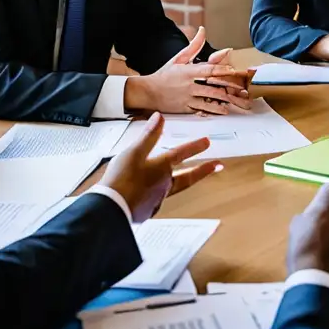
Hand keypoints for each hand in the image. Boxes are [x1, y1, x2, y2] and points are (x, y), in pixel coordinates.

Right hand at [99, 112, 223, 221]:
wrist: (110, 210)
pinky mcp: (147, 210)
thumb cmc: (120, 180)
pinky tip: (158, 196)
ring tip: (189, 179)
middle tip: (218, 166)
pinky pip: (158, 201)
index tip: (207, 142)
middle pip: (188, 176)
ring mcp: (157, 199)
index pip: (181, 154)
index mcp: (160, 168)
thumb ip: (148, 136)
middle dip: (204, 170)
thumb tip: (160, 117)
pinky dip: (161, 196)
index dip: (195, 146)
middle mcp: (163, 184)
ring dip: (184, 182)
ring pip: (176, 189)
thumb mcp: (133, 152)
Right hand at [125, 27, 252, 115]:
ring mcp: (187, 97)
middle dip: (228, 88)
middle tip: (241, 89)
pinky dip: (213, 110)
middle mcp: (189, 85)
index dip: (222, 69)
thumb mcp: (179, 58)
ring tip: (235, 101)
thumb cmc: (165, 74)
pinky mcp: (185, 108)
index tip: (233, 70)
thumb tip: (202, 30)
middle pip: (212, 86)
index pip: (209, 69)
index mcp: (188, 71)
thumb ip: (194, 46)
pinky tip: (223, 110)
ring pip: (209, 99)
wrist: (148, 92)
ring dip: (223, 101)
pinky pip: (201, 109)